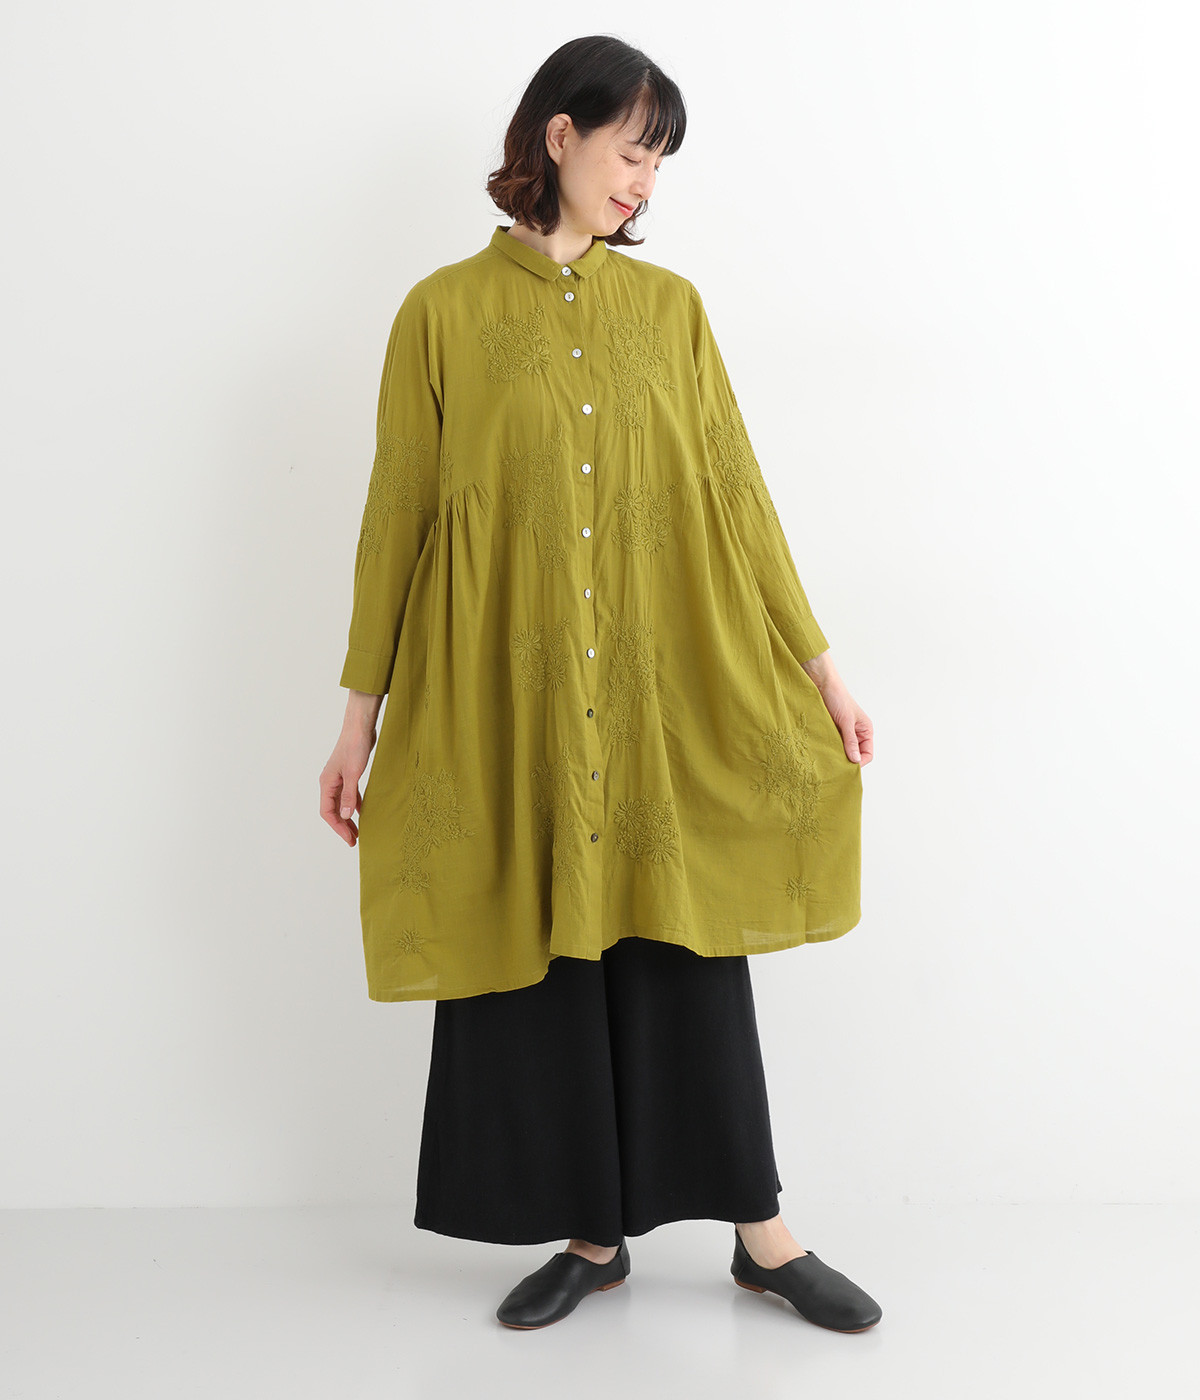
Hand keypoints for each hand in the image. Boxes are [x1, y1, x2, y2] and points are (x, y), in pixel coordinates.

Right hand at [320, 722, 376, 846]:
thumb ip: (349, 795)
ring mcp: (339, 778)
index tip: (350, 839)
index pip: (327, 812)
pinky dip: (354, 805)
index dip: (338, 827)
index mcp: (326, 783)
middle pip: (333, 810)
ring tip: (357, 831)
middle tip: (354, 840)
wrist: (360, 727)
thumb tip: (345, 815)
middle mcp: (330, 782)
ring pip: (341, 804)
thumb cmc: (355, 747)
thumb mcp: (353, 774)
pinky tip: (362, 813)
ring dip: (348, 818)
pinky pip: (349, 795)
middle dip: (342, 826)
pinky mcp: (349, 774)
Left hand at [801, 651, 872, 765]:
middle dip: (847, 760)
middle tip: (835, 765)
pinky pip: (833, 745)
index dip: (859, 762)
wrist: (821, 684)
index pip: (867, 754)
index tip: (847, 767)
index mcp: (865, 730)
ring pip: (843, 751)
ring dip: (836, 755)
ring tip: (828, 758)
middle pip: (855, 755)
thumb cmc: (838, 698)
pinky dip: (829, 749)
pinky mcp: (832, 731)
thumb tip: (855, 760)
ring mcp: (843, 733)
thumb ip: (851, 741)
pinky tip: (822, 751)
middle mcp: (856, 733)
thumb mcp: (846, 721)